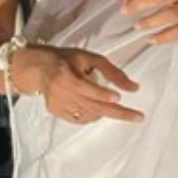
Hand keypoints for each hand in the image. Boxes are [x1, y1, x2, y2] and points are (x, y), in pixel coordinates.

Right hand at [11, 43, 143, 125]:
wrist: (39, 69)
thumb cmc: (66, 60)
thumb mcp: (90, 58)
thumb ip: (112, 72)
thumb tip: (133, 88)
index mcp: (66, 76)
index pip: (86, 88)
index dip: (102, 94)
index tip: (118, 97)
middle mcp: (61, 93)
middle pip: (93, 107)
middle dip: (118, 113)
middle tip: (138, 117)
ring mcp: (59, 105)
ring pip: (90, 115)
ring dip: (105, 110)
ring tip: (109, 100)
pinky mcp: (57, 113)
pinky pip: (81, 119)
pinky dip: (93, 114)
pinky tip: (94, 105)